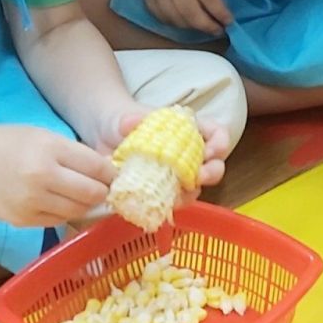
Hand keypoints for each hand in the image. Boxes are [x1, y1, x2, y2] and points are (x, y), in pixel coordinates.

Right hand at [0, 125, 115, 226]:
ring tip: (83, 194)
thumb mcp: (43, 136)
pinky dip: (66, 212)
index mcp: (49, 150)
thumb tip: (107, 171)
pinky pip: (59, 220)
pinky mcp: (23, 221)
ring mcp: (31, 203)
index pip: (97, 167)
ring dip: (86, 204)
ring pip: (78, 210)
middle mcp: (42, 178)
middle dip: (103, 191)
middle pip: (92, 193)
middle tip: (103, 187)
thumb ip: (74, 153)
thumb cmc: (7, 144)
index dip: (111, 173)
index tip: (115, 174)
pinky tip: (61, 201)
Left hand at [96, 106, 231, 194]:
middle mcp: (188, 153)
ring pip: (195, 188)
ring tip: (177, 196)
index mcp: (189, 130)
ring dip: (190, 193)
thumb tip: (129, 123)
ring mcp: (176, 175)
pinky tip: (158, 205)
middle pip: (214, 165)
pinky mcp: (161, 192)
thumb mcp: (123, 117)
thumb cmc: (120, 121)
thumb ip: (129, 119)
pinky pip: (173, 202)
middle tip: (198, 177)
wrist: (102, 138)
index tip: (208, 151)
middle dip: (211, 173)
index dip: (220, 144)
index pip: (217, 134)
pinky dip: (168, 206)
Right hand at [123, 0, 244, 35]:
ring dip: (191, 27)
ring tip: (204, 28)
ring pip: (175, 18)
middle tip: (219, 29)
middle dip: (207, 26)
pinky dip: (173, 23)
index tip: (230, 21)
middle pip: (192, 13)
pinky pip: (159, 16)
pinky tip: (184, 23)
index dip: (220, 12)